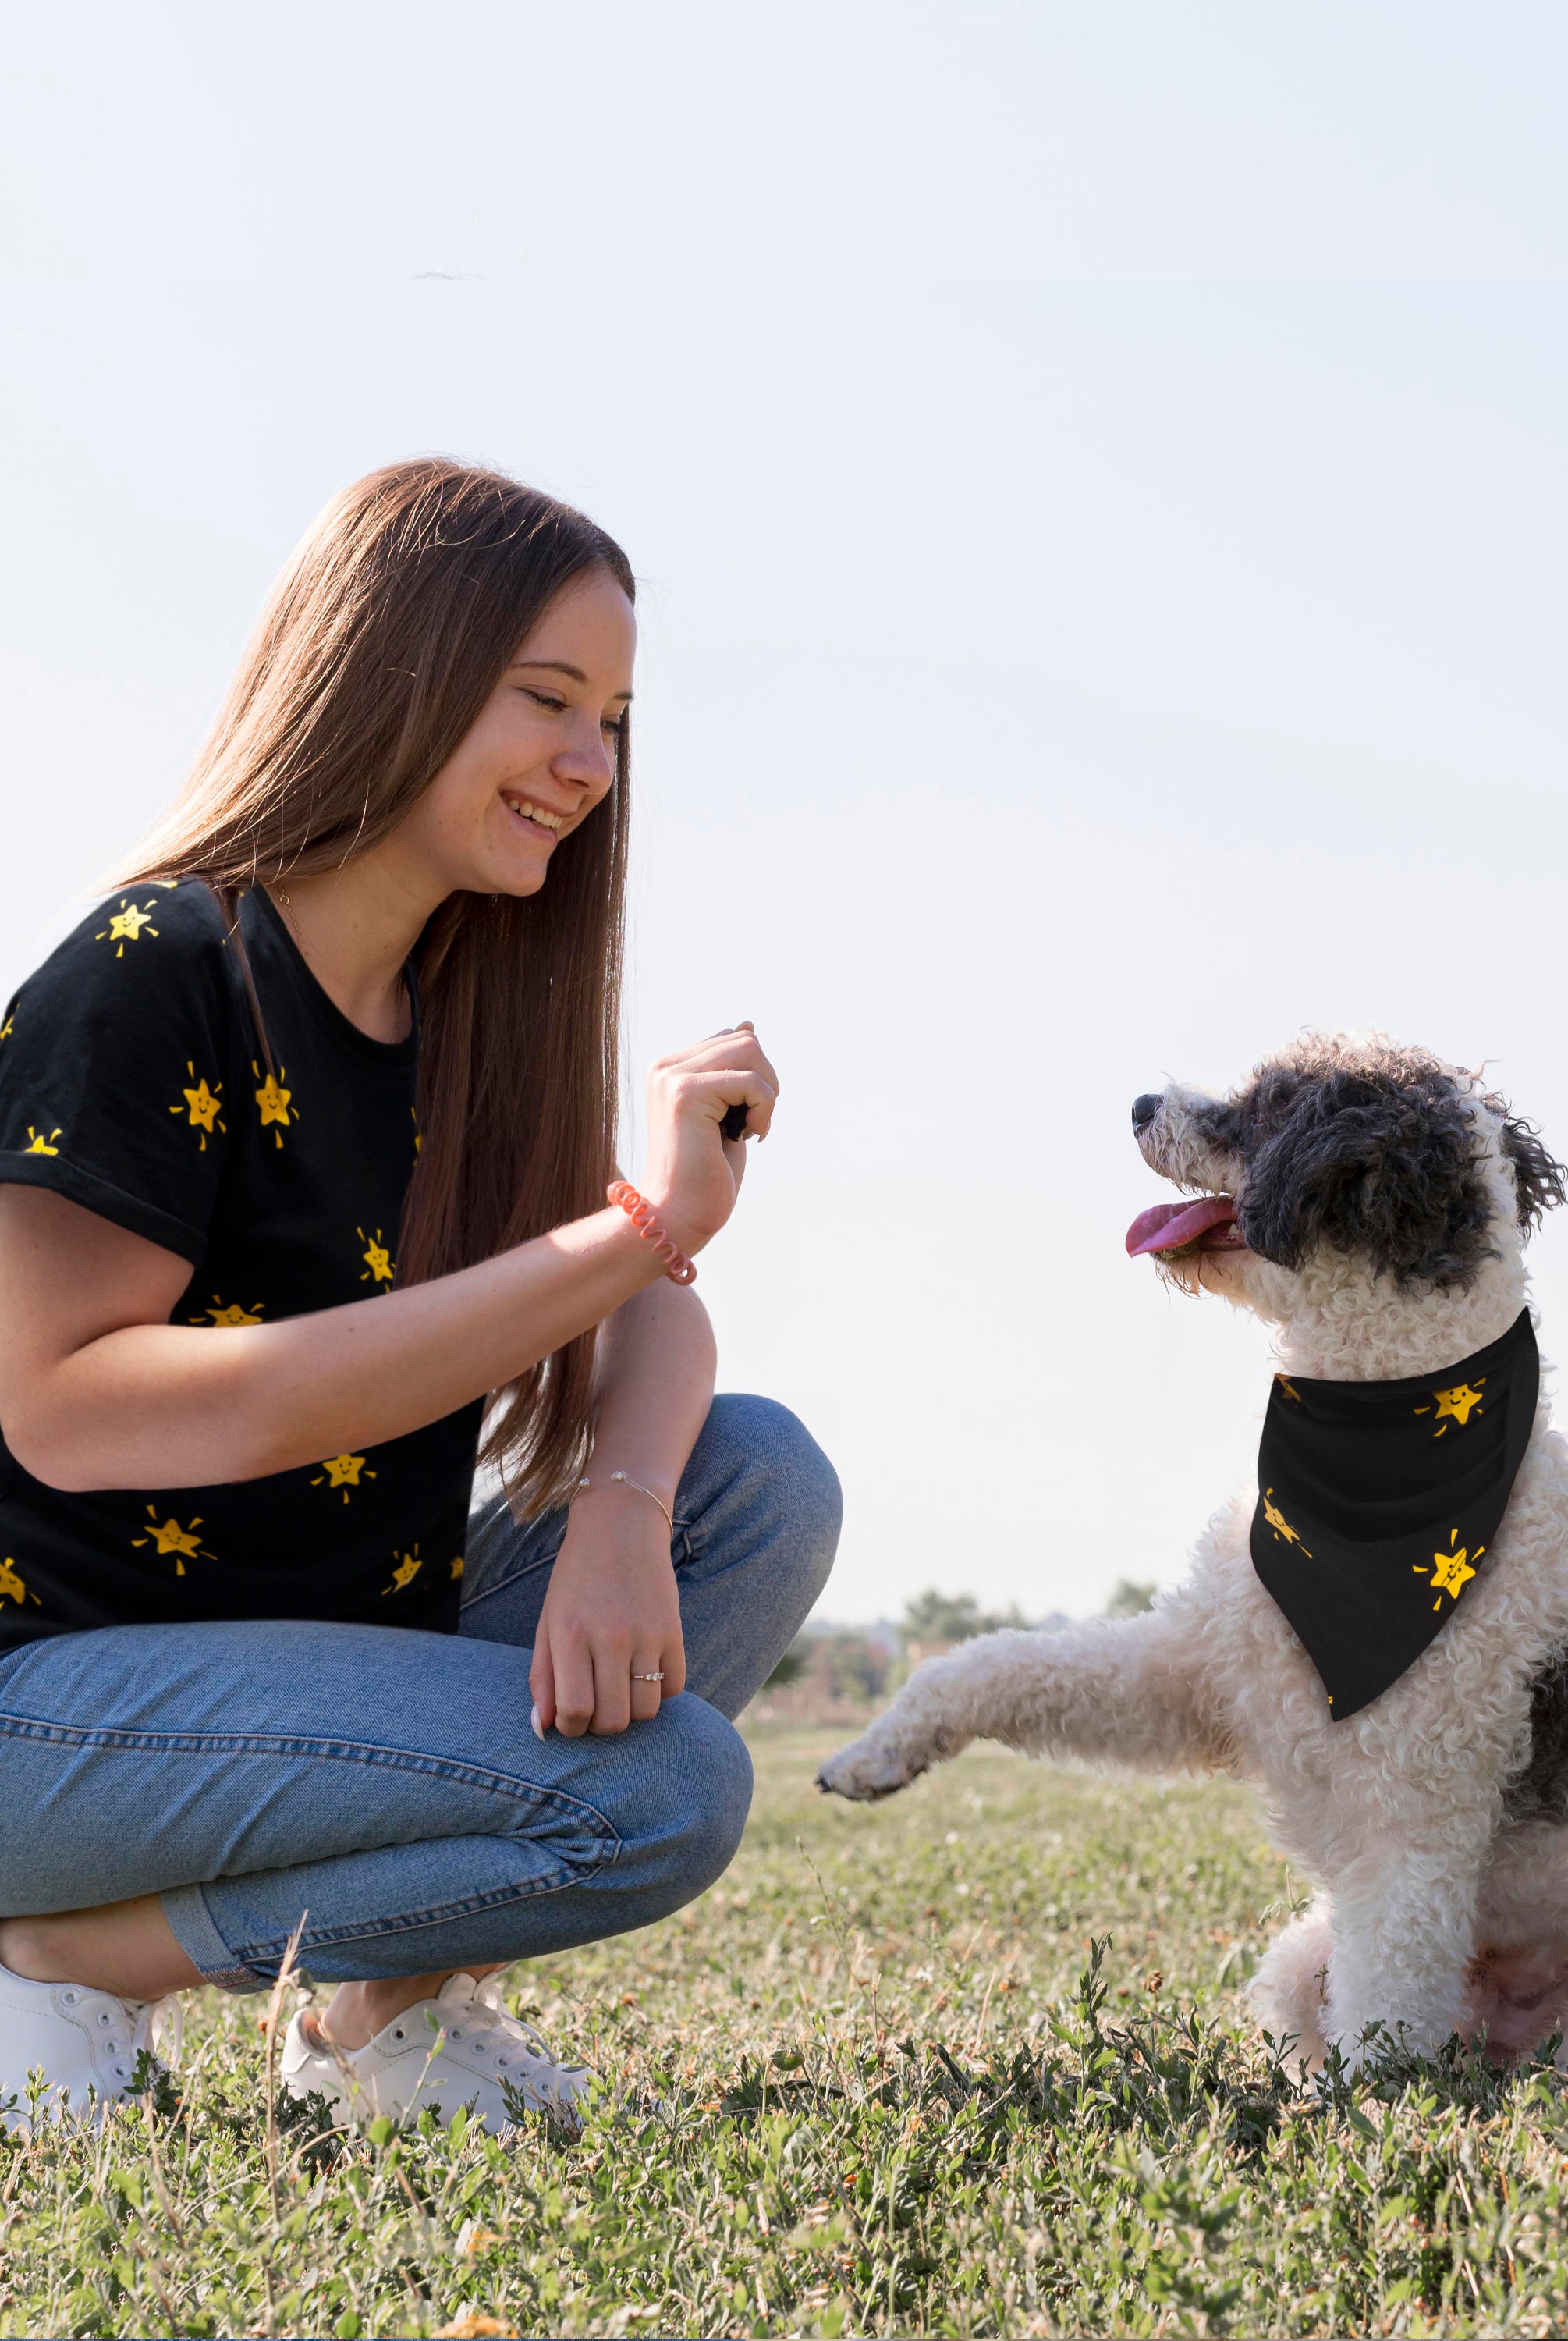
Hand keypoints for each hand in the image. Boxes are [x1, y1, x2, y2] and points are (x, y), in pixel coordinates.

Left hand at [529, 1485, 686, 1735]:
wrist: (621, 1525)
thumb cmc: (576, 1578)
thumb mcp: (549, 1622)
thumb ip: (542, 1677)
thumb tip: (543, 1729)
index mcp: (571, 1635)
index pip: (574, 1711)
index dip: (571, 1728)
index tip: (571, 1717)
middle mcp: (610, 1637)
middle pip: (613, 1721)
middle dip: (601, 1725)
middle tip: (596, 1704)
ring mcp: (647, 1634)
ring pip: (646, 1711)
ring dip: (631, 1711)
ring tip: (620, 1688)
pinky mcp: (674, 1630)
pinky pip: (674, 1688)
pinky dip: (659, 1689)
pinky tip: (644, 1670)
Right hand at [640, 1022, 778, 1256]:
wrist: (677, 1217)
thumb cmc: (705, 1175)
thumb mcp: (728, 1113)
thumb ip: (734, 1071)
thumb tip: (748, 1024)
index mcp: (671, 1068)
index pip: (733, 1041)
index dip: (754, 1079)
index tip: (743, 1118)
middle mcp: (666, 1066)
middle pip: (745, 1041)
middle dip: (765, 1083)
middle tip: (751, 1124)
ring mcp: (671, 1077)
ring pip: (749, 1050)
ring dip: (766, 1094)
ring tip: (749, 1128)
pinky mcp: (684, 1093)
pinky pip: (751, 1081)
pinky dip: (764, 1110)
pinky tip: (749, 1136)